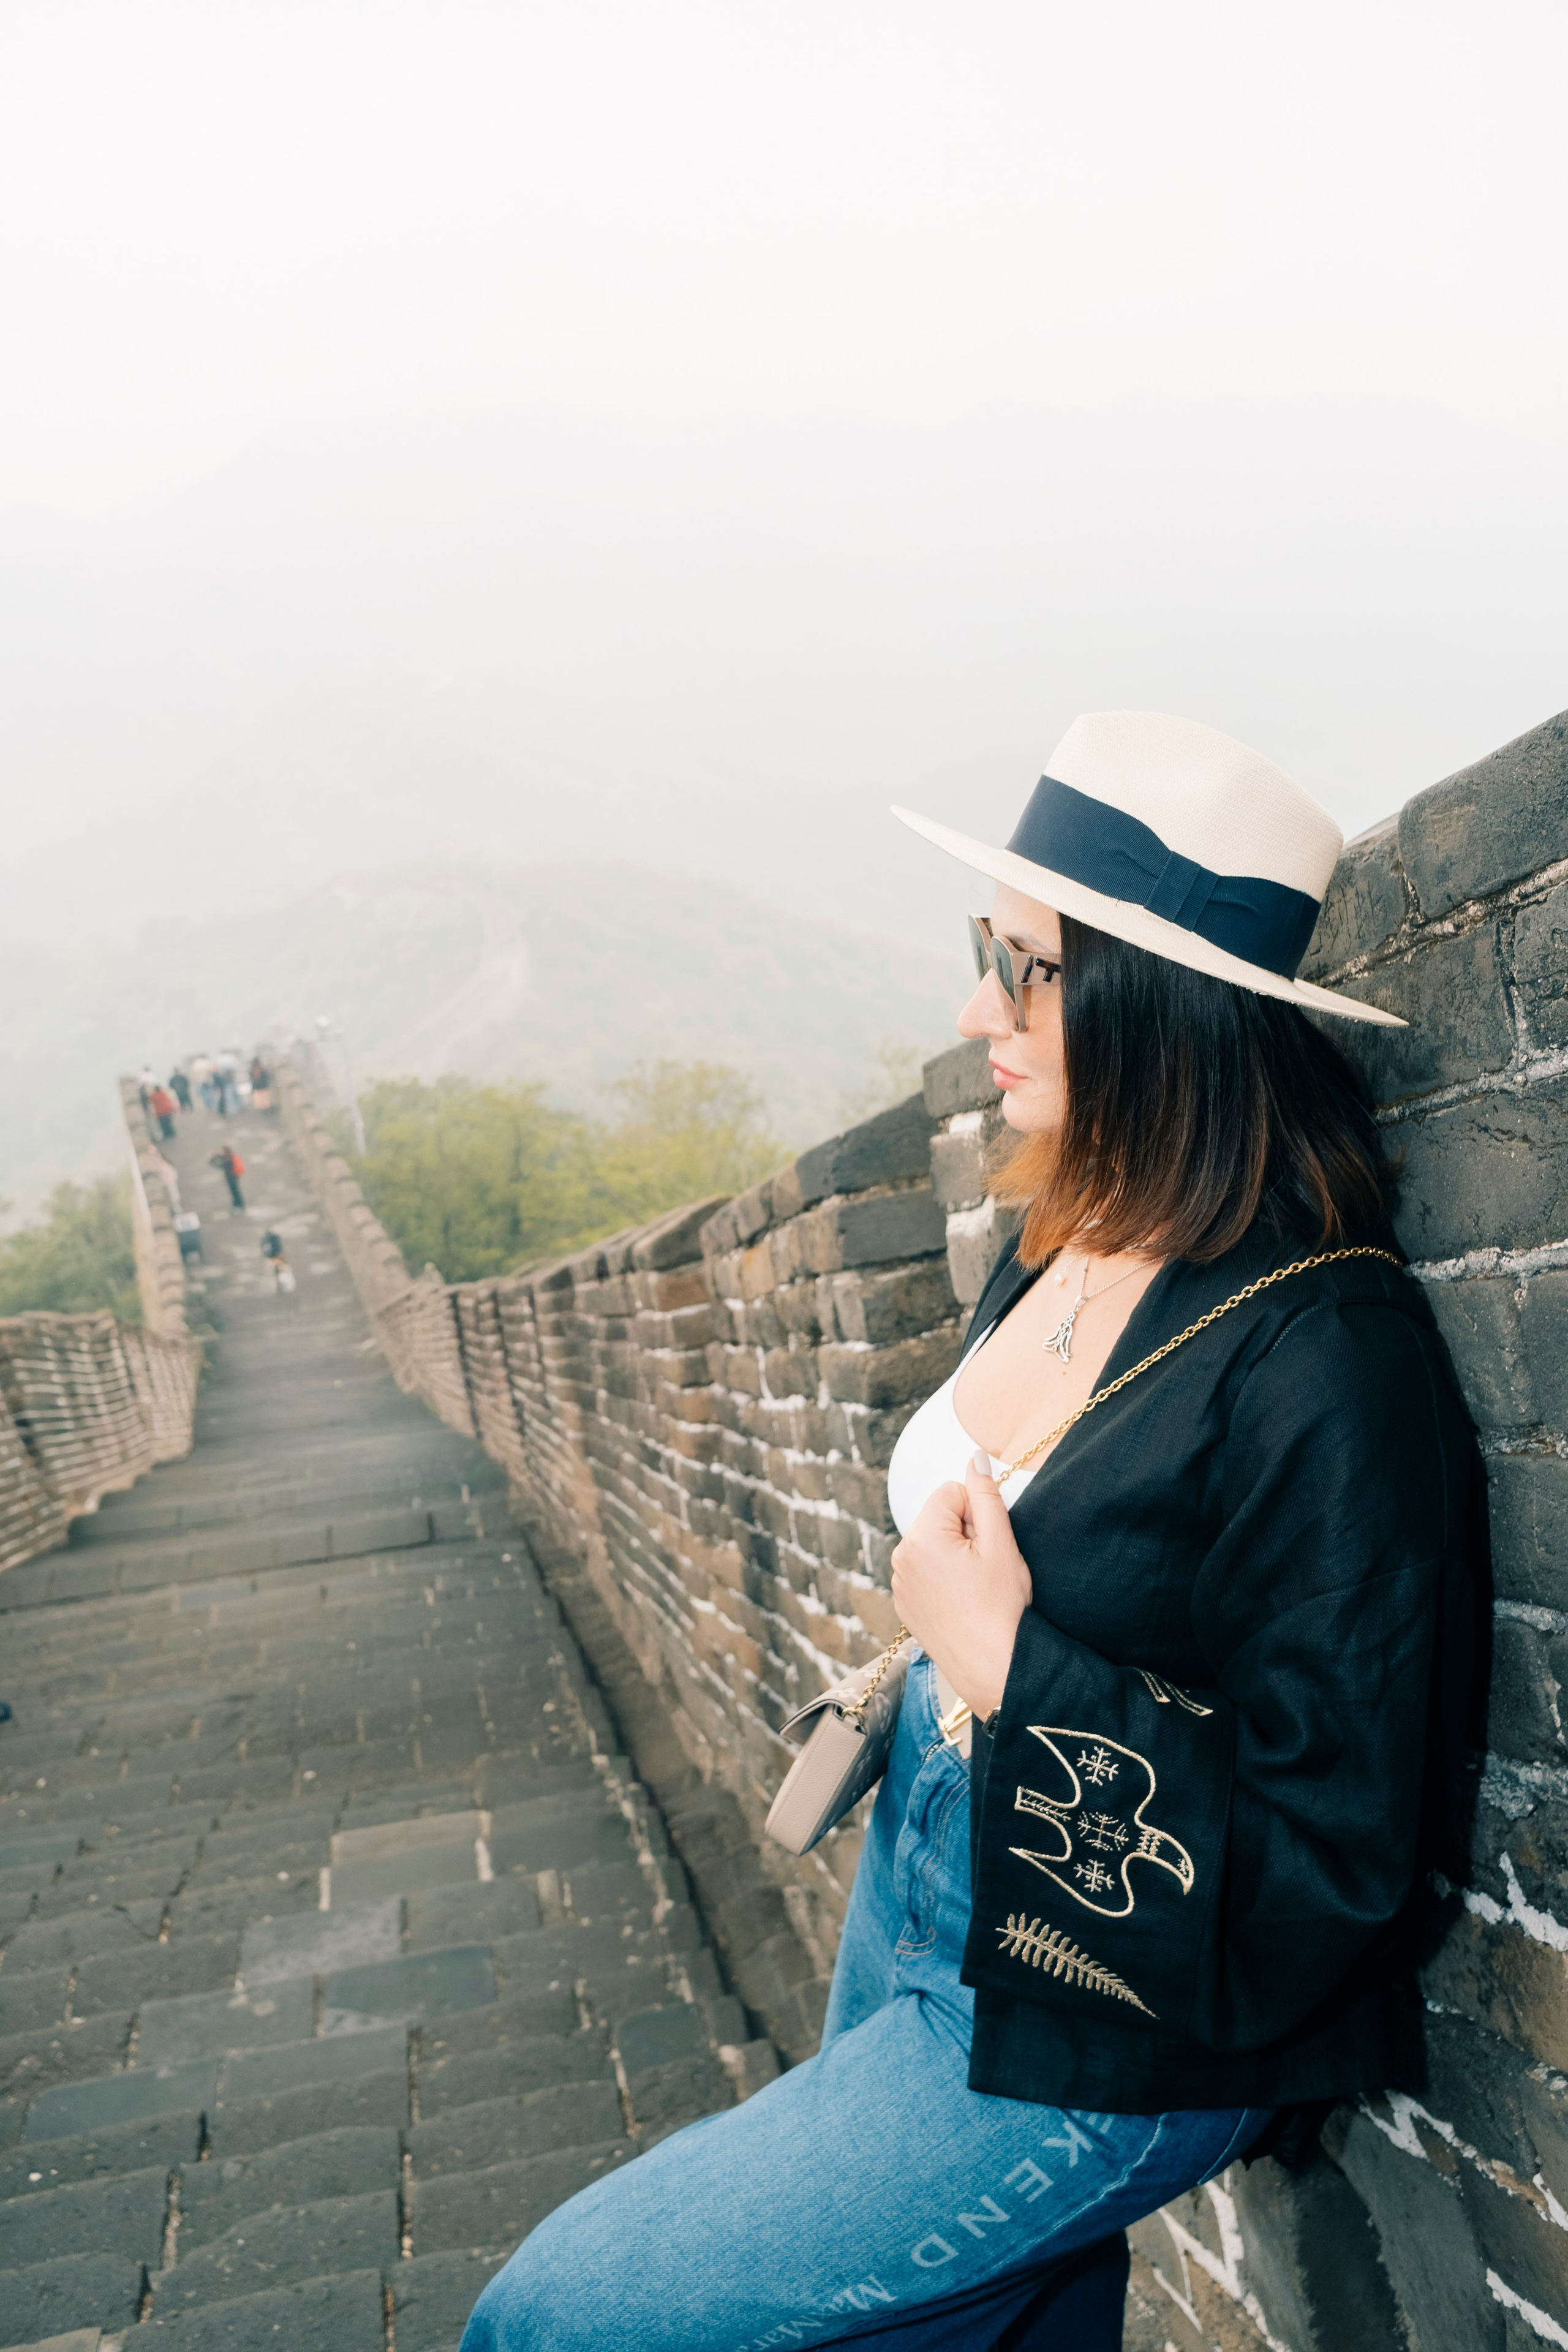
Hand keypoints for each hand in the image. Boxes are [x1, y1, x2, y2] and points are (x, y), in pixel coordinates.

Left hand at [890, 1451, 1031, 1720]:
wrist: (992, 1666)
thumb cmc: (1001, 1607)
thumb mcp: (1001, 1543)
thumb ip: (986, 1494)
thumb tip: (976, 1458)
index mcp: (921, 1536)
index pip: (951, 1493)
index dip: (978, 1513)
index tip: (989, 1545)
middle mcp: (901, 1556)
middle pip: (939, 1518)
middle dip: (964, 1533)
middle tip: (985, 1568)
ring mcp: (899, 1582)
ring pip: (933, 1545)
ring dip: (954, 1555)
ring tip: (975, 1587)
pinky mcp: (904, 1604)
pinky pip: (925, 1572)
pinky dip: (943, 1578)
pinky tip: (963, 1602)